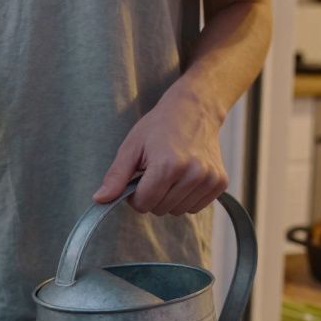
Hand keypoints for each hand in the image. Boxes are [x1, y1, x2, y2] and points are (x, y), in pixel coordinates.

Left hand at [94, 89, 228, 214]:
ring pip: (178, 211)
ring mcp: (210, 179)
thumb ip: (116, 176)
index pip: (143, 204)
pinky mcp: (220, 183)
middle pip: (160, 209)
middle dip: (152, 196)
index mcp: (168, 165)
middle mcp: (193, 174)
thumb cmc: (159, 126)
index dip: (134, 195)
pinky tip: (184, 177)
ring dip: (169, 198)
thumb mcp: (131, 147)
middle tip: (154, 172)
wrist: (195, 109)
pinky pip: (196, 207)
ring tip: (170, 172)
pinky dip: (186, 198)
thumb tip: (100, 200)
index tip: (138, 178)